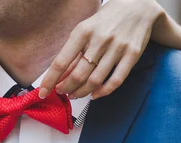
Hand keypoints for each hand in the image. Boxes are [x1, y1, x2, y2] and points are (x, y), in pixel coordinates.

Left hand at [38, 0, 164, 100]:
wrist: (138, 7)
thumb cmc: (108, 19)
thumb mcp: (87, 29)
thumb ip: (75, 51)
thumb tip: (61, 76)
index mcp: (83, 31)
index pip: (61, 61)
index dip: (50, 80)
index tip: (42, 92)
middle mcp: (99, 40)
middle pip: (78, 75)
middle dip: (67, 88)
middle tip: (63, 93)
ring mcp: (117, 48)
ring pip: (95, 80)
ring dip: (82, 92)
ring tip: (76, 94)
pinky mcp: (132, 55)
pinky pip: (116, 80)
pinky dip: (103, 92)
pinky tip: (95, 94)